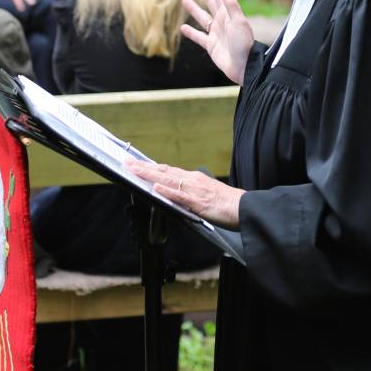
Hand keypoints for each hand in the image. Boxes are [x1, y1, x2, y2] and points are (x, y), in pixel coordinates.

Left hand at [126, 159, 243, 228]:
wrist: (245, 208)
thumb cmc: (228, 204)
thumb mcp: (206, 195)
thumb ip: (190, 194)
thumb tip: (175, 196)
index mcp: (194, 179)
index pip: (168, 171)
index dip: (150, 167)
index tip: (136, 163)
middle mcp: (192, 180)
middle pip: (163, 171)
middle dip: (143, 167)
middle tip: (126, 161)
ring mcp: (194, 190)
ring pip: (168, 180)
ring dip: (149, 174)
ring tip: (133, 169)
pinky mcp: (198, 202)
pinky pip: (180, 196)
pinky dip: (167, 191)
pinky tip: (156, 188)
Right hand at [181, 0, 253, 85]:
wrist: (244, 67)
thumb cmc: (243, 44)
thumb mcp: (238, 22)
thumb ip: (231, 5)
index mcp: (228, 14)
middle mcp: (222, 21)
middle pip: (211, 2)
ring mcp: (216, 33)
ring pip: (202, 17)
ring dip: (194, 8)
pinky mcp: (211, 46)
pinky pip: (199, 37)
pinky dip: (191, 33)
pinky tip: (183, 28)